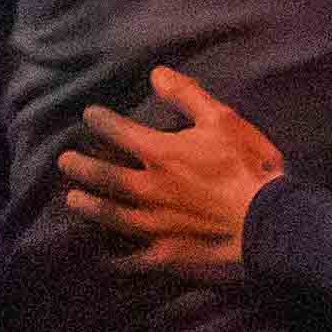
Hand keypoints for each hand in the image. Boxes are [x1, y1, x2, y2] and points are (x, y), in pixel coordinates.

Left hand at [58, 66, 285, 276]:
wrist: (268, 220)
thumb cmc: (248, 165)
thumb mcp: (222, 119)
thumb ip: (187, 95)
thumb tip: (156, 74)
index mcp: (162, 154)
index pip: (119, 132)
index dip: (101, 121)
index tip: (90, 116)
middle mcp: (149, 189)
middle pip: (105, 177)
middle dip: (81, 166)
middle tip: (64, 161)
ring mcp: (155, 224)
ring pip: (111, 215)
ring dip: (90, 206)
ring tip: (73, 200)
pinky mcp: (167, 252)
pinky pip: (134, 256)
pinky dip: (117, 256)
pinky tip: (106, 255)